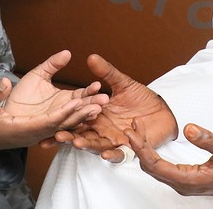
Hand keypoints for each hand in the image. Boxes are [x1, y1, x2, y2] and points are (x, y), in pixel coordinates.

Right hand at [0, 50, 108, 154]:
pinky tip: (90, 105)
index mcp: (25, 130)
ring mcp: (41, 131)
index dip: (65, 113)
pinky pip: (62, 122)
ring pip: (67, 123)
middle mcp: (37, 132)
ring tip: (102, 102)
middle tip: (102, 102)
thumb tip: (5, 81)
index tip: (79, 102)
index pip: (49, 122)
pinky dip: (76, 115)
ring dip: (84, 113)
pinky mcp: (41, 127)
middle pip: (65, 124)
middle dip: (83, 113)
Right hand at [44, 54, 177, 161]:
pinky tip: (106, 153)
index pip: (76, 119)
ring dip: (86, 145)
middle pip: (82, 135)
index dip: (63, 121)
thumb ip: (107, 73)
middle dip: (69, 136)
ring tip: (76, 142)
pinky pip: (120, 154)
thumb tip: (91, 57)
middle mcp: (102, 130)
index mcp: (97, 115)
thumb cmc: (142, 98)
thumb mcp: (123, 83)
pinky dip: (113, 154)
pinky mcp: (130, 148)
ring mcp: (115, 140)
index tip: (47, 122)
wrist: (164, 110)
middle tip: (57, 135)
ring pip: (96, 146)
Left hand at [126, 120, 212, 197]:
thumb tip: (188, 128)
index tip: (133, 133)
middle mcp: (183, 185)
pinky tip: (150, 141)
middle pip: (151, 168)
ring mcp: (184, 183)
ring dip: (144, 150)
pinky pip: (162, 168)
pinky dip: (152, 153)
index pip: (156, 166)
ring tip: (138, 130)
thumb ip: (208, 140)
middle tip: (133, 126)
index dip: (142, 149)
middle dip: (139, 147)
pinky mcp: (186, 179)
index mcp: (189, 181)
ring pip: (155, 168)